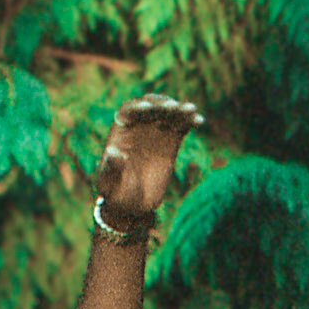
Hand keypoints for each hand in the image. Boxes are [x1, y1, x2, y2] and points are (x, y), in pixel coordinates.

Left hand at [95, 94, 202, 220]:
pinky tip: (199, 121)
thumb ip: (111, 169)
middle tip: (172, 107)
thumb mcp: (110, 184)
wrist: (133, 203)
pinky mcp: (172, 139)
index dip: (137, 108)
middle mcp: (139, 126)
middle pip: (151, 107)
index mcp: (121, 132)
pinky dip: (191, 121)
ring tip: (191, 110)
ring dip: (180, 109)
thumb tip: (113, 152)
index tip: (146, 108)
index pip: (129, 111)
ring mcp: (157, 131)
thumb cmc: (116, 193)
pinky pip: (182, 126)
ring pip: (169, 113)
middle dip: (161, 105)